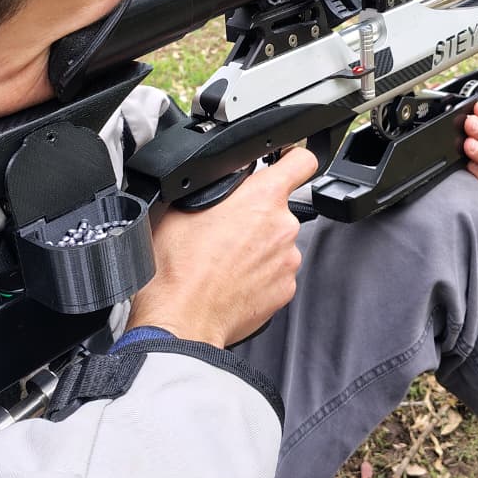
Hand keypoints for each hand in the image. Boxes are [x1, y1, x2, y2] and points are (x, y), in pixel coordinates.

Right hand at [127, 147, 318, 348]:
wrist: (181, 319)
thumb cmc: (176, 269)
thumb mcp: (180, 206)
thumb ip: (213, 186)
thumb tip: (221, 179)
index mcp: (262, 198)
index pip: (301, 162)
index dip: (294, 157)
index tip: (287, 161)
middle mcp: (282, 227)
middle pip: (280, 208)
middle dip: (258, 215)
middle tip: (227, 229)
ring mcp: (287, 260)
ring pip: (277, 242)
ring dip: (258, 247)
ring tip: (224, 260)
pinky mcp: (285, 289)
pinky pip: (275, 272)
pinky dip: (259, 274)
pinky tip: (232, 279)